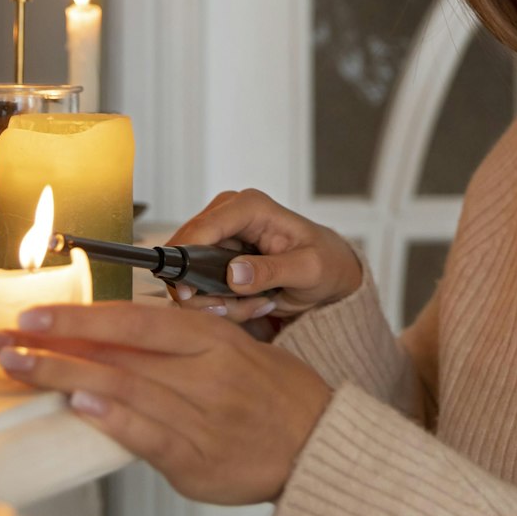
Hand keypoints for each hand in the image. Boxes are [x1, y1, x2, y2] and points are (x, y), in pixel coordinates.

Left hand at [0, 301, 333, 505]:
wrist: (320, 446)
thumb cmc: (279, 396)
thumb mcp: (238, 348)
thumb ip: (183, 344)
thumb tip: (119, 337)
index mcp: (213, 339)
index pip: (136, 319)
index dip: (81, 315)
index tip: (35, 313)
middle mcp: (204, 372)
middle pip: (120, 350)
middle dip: (56, 342)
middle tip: (5, 339)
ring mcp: (200, 415)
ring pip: (123, 387)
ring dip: (64, 375)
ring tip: (20, 367)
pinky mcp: (196, 459)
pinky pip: (145, 433)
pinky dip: (110, 417)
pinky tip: (77, 404)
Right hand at [166, 187, 362, 327]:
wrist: (330, 271)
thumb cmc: (326, 263)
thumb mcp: (309, 269)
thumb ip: (272, 271)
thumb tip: (232, 273)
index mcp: (250, 207)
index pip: (202, 228)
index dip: (187, 260)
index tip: (192, 294)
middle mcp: (227, 215)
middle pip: (186, 255)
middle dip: (209, 292)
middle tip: (248, 308)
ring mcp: (218, 236)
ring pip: (189, 276)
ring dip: (219, 302)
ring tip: (259, 304)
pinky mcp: (214, 257)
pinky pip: (198, 287)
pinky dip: (221, 304)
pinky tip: (251, 304)